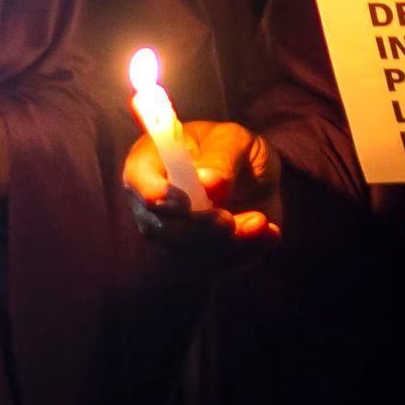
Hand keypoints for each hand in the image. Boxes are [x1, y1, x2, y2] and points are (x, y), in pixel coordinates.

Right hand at [123, 120, 280, 243]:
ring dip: (227, 242)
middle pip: (158, 226)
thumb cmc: (235, 149)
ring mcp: (169, 233)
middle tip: (229, 220)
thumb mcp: (235, 139)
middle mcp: (150, 201)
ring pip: (187, 251)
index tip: (185, 202)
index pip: (136, 179)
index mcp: (151, 159)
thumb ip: (222, 156)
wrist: (257, 178)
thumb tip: (209, 182)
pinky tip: (267, 233)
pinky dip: (243, 252)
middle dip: (197, 227)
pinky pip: (211, 265)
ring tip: (261, 221)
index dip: (154, 194)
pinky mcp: (193, 256)